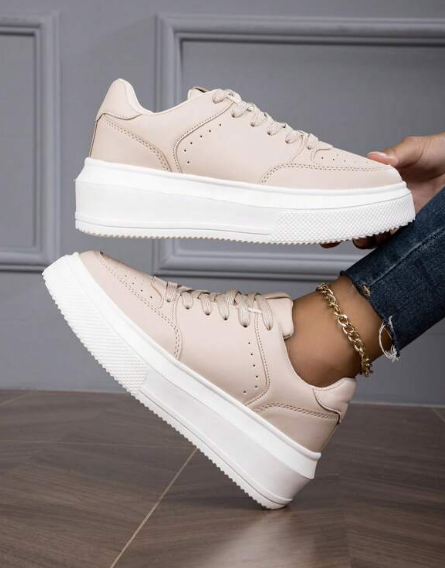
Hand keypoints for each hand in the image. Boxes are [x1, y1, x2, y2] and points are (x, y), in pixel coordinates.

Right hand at [322, 132, 444, 248]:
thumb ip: (397, 153)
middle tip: (343, 235)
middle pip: (357, 221)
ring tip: (368, 238)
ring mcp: (396, 216)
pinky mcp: (412, 228)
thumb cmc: (438, 152)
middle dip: (347, 232)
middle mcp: (383, 201)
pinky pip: (394, 242)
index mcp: (377, 182)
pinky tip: (387, 240)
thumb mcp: (415, 148)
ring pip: (372, 235)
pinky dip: (387, 245)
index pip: (350, 197)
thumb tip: (376, 156)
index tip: (324, 222)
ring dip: (366, 241)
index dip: (335, 211)